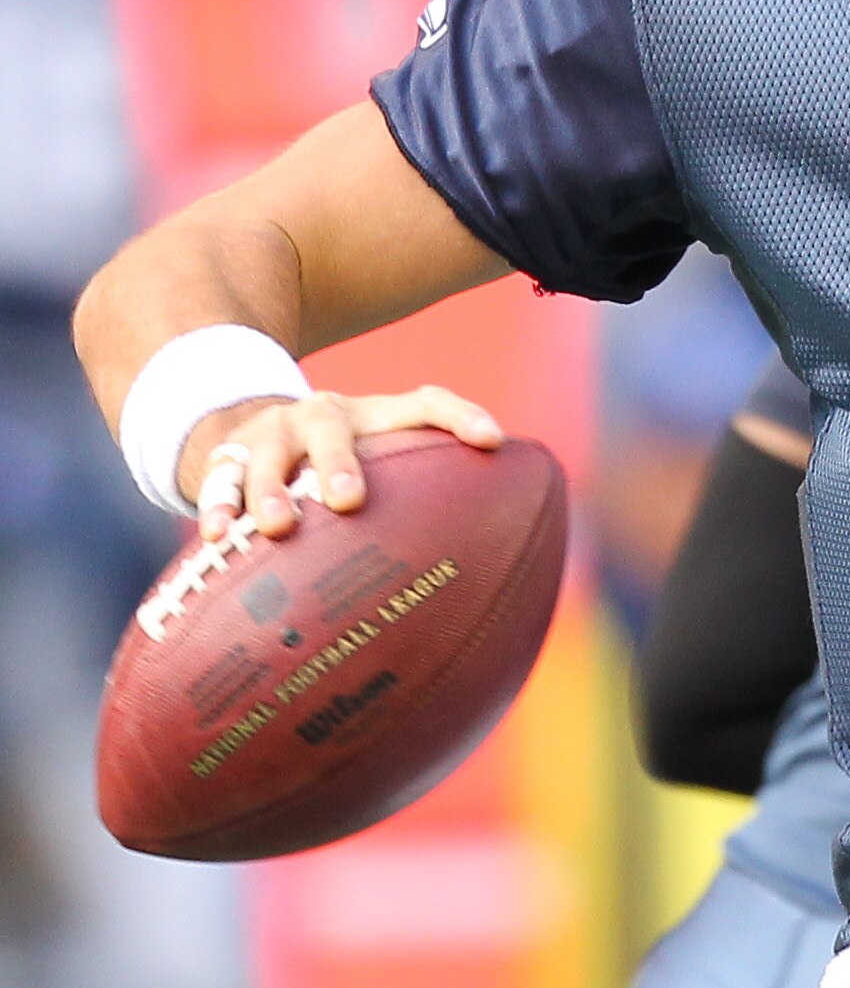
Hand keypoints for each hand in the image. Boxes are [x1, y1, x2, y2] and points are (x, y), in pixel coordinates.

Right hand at [181, 385, 503, 540]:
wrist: (254, 431)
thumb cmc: (344, 466)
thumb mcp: (384, 465)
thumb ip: (430, 501)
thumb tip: (493, 583)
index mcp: (374, 416)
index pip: (426, 404)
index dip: (461, 417)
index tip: (492, 442)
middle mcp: (323, 416)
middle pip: (331, 428)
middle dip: (339, 463)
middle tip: (349, 501)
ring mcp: (271, 434)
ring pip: (268, 456)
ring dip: (269, 491)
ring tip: (276, 528)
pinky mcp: (227, 456)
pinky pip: (218, 481)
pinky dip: (217, 507)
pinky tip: (216, 537)